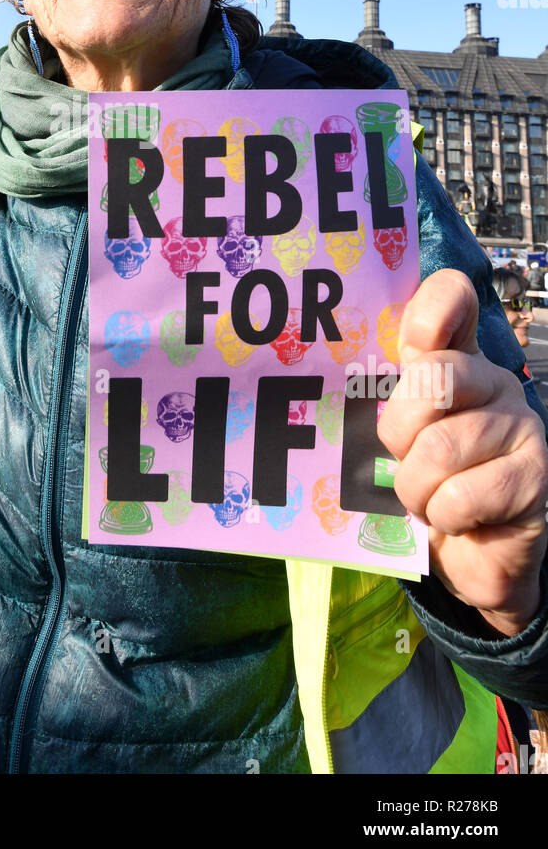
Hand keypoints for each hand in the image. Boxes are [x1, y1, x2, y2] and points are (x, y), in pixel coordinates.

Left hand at [378, 269, 547, 637]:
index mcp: (455, 356)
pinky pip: (462, 495)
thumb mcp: (394, 432)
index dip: (429, 309)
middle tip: (402, 459)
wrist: (472, 552)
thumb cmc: (424, 479)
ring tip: (424, 498)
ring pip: (440, 448)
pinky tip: (454, 518)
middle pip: (432, 379)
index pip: (452, 296)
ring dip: (415, 489)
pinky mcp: (536, 476)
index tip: (411, 346)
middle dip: (398, 433)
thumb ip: (373, 396)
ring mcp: (522, 425)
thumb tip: (322, 376)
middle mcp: (493, 379)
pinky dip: (443, 516)